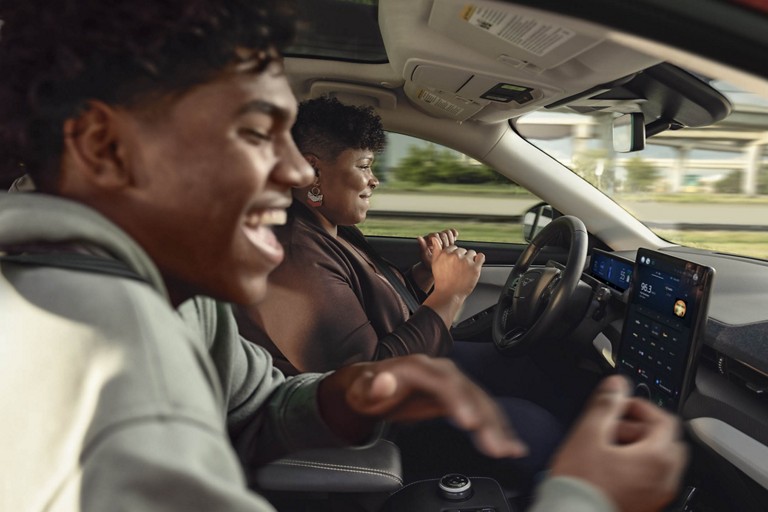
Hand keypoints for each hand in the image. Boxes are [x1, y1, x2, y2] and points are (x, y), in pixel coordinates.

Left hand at [317, 354, 527, 458]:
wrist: (371, 384)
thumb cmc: (366, 388)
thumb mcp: (361, 388)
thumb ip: (371, 386)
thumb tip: (383, 381)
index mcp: (419, 367)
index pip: (445, 382)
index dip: (459, 400)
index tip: (469, 421)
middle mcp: (441, 372)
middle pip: (469, 392)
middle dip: (486, 419)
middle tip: (497, 446)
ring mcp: (452, 382)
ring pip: (481, 401)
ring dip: (498, 425)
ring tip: (510, 449)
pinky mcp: (458, 395)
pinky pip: (482, 408)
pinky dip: (498, 425)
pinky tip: (511, 442)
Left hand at [417, 228, 457, 269]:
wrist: (437, 269)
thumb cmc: (429, 264)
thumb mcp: (425, 257)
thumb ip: (422, 247)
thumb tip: (419, 237)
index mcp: (428, 240)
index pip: (434, 235)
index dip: (438, 241)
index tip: (440, 248)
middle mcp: (434, 238)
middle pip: (442, 234)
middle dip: (445, 242)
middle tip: (445, 250)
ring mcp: (442, 239)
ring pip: (448, 233)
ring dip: (450, 238)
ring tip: (450, 246)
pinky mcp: (448, 240)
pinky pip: (452, 234)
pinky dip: (454, 234)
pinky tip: (455, 237)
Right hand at [430, 236, 483, 299]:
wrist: (449, 294)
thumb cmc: (442, 280)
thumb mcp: (435, 263)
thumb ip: (436, 249)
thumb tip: (434, 238)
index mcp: (445, 254)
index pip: (454, 248)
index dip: (454, 256)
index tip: (453, 264)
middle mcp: (455, 256)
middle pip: (462, 250)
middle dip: (461, 257)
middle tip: (459, 268)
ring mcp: (466, 261)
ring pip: (471, 253)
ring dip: (470, 259)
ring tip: (466, 269)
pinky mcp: (475, 268)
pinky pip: (481, 257)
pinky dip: (479, 259)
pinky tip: (476, 263)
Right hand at [548, 375, 687, 511]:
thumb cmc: (581, 482)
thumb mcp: (588, 434)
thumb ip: (605, 405)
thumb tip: (616, 385)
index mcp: (657, 457)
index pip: (665, 419)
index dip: (641, 406)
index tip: (620, 405)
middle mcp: (665, 478)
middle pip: (666, 440)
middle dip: (641, 428)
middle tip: (614, 427)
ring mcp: (658, 494)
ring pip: (659, 460)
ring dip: (639, 447)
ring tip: (608, 448)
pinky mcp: (647, 505)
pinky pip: (652, 478)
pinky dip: (638, 466)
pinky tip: (611, 467)